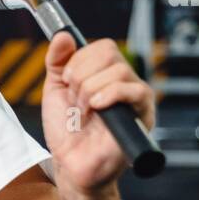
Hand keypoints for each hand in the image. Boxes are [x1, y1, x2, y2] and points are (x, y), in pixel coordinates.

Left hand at [40, 34, 154, 199]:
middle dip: (81, 77)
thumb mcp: (55, 90)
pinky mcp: (143, 115)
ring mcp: (136, 98)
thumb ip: (57, 61)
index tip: (67, 83)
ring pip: (118, 71)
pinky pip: (135, 91)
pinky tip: (97, 108)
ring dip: (89, 91)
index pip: (102, 46)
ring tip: (84, 112)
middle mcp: (125, 82)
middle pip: (110, 53)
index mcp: (106, 74)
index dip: (78, 61)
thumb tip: (64, 35)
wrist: (70, 164)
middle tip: (75, 101)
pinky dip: (110, 95)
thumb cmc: (66, 132)